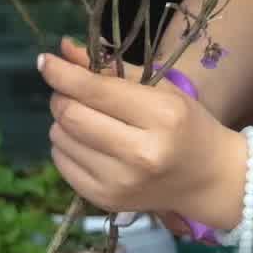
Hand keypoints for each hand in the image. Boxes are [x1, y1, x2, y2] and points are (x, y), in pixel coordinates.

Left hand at [37, 48, 244, 229]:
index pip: (95, 91)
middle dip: (62, 97)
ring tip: (85, 120)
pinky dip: (65, 147)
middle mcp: (139, 154)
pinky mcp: (105, 201)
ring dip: (63, 122)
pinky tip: (86, 143)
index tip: (45, 61)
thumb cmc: (186, 126)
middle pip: (71, 116)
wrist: (207, 179)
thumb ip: (110, 69)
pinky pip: (62, 164)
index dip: (62, 74)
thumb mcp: (160, 89)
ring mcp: (120, 183)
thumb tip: (63, 51)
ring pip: (61, 139)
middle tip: (70, 92)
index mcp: (161, 117)